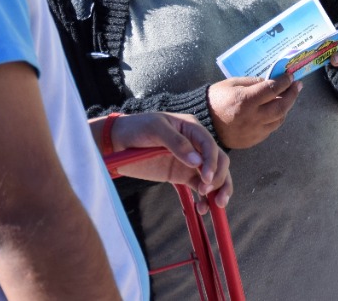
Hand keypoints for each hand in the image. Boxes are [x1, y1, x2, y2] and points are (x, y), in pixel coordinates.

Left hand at [105, 112, 232, 210]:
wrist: (118, 142)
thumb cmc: (137, 128)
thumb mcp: (155, 129)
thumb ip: (176, 142)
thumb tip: (197, 161)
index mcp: (191, 128)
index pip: (209, 145)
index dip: (212, 161)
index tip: (206, 178)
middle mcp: (195, 145)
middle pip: (219, 161)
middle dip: (219, 177)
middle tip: (206, 190)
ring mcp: (190, 161)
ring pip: (214, 175)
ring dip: (219, 189)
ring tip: (215, 204)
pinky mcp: (182, 175)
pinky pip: (199, 186)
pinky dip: (205, 198)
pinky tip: (203, 208)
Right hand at [208, 74, 300, 149]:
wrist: (203, 123)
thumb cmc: (216, 99)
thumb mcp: (232, 84)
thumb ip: (253, 82)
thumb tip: (270, 81)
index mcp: (246, 100)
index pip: (273, 89)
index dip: (284, 81)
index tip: (290, 76)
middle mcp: (252, 117)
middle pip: (281, 107)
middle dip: (292, 95)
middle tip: (297, 86)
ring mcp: (254, 131)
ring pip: (279, 120)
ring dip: (286, 108)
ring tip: (287, 98)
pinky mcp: (252, 141)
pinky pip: (270, 129)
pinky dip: (275, 119)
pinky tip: (274, 112)